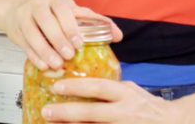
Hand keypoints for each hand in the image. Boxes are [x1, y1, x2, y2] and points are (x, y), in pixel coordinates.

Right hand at [4, 0, 122, 70]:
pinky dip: (34, 56)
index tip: (78, 42)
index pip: (63, 10)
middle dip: (57, 39)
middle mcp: (39, 5)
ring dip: (44, 49)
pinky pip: (24, 44)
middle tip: (68, 55)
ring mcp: (25, 17)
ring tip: (56, 64)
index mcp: (57, 0)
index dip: (70, 26)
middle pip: (45, 20)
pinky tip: (43, 65)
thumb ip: (95, 22)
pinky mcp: (16, 30)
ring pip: (32, 32)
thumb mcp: (73, 13)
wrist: (20, 11)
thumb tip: (117, 35)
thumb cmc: (53, 13)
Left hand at [41, 78, 186, 122]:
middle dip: (66, 113)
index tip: (57, 86)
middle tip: (46, 111)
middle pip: (91, 113)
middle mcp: (125, 112)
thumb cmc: (148, 107)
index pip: (98, 87)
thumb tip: (82, 82)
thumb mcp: (131, 90)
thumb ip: (111, 88)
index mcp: (126, 94)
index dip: (76, 87)